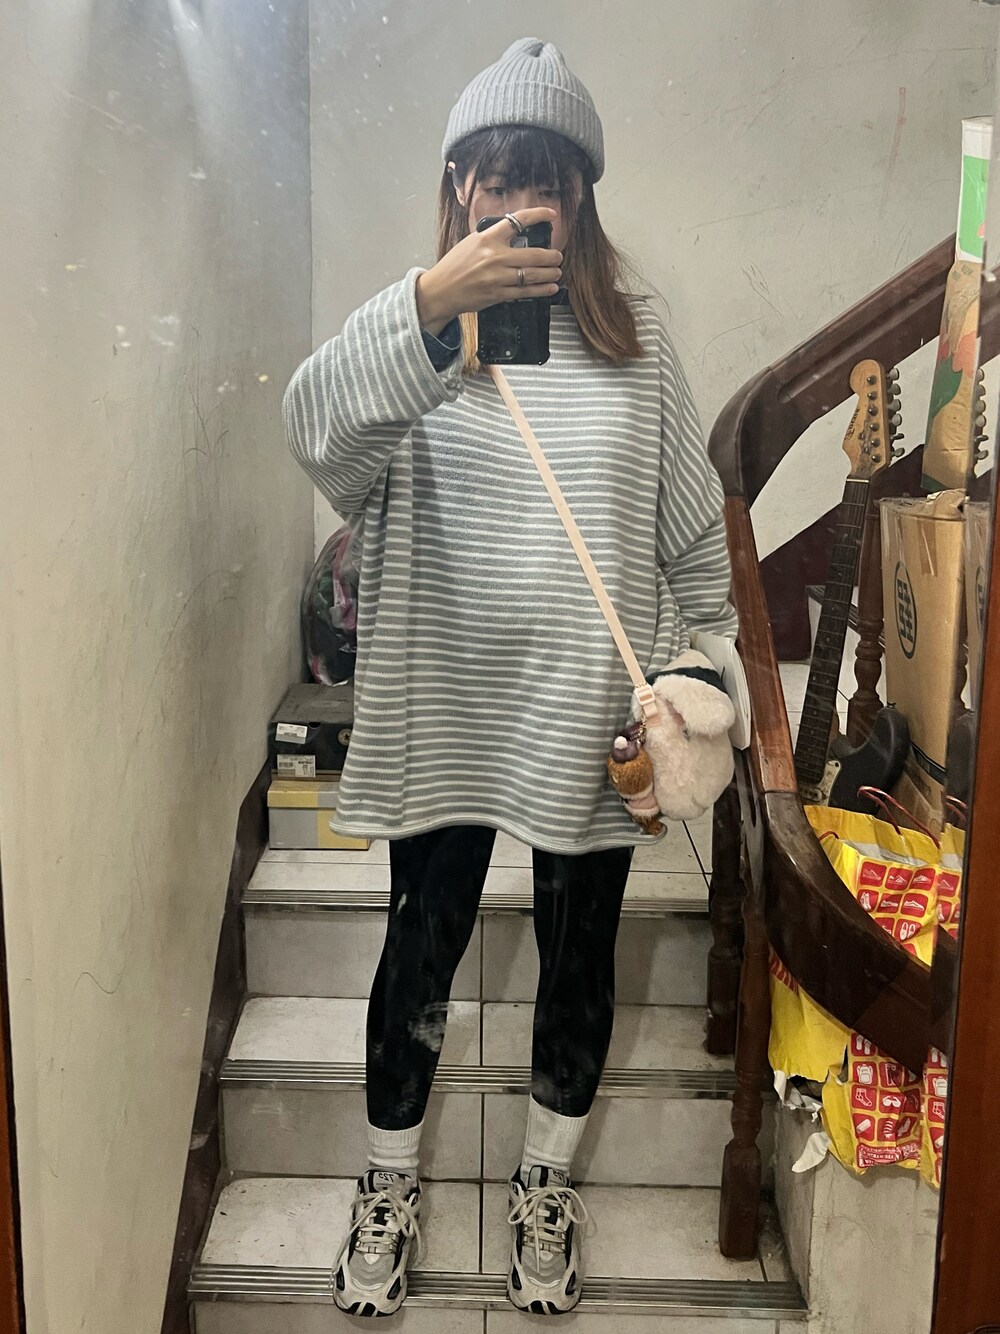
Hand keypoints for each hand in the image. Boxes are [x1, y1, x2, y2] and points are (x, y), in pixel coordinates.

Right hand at [416, 208, 562, 333]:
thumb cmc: (454, 267)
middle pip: (533, 253)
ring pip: (533, 274)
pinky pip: (525, 292)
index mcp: (487, 238)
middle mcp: (494, 256)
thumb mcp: (471, 243)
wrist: (440, 291)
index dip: (538, 215)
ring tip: (556, 272)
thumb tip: (515, 236)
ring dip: (550, 273)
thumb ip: (493, 238)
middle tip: (557, 256)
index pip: (517, 220)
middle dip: (552, 256)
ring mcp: (497, 277)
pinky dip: (541, 290)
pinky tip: (549, 288)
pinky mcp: (498, 294)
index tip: (551, 215)